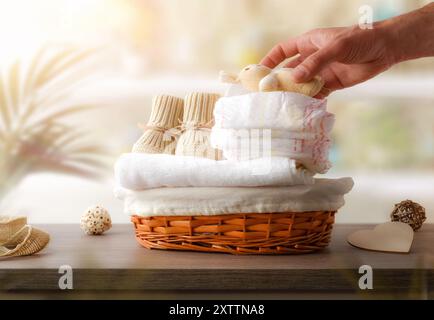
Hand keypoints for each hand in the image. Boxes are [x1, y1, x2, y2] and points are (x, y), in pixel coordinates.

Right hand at [260, 25, 395, 97]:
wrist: (385, 49)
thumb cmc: (360, 40)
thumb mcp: (335, 48)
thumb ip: (315, 63)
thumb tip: (295, 78)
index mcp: (308, 43)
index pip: (282, 51)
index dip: (269, 60)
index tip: (258, 72)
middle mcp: (311, 57)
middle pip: (289, 70)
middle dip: (279, 81)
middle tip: (268, 95)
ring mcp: (321, 71)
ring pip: (301, 84)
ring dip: (293, 93)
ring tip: (282, 105)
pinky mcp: (331, 83)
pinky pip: (316, 93)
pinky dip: (309, 101)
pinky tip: (302, 109)